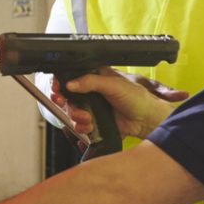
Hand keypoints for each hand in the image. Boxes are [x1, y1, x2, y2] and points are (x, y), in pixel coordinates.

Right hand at [59, 69, 179, 138]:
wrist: (145, 119)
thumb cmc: (136, 97)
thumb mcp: (113, 84)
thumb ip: (91, 82)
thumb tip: (71, 83)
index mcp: (95, 77)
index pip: (72, 76)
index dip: (61, 82)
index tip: (58, 88)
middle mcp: (91, 91)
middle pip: (67, 95)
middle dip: (64, 100)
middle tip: (61, 101)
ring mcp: (92, 107)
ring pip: (72, 111)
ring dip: (76, 115)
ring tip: (87, 117)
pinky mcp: (94, 121)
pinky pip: (80, 125)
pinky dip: (82, 126)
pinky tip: (90, 125)